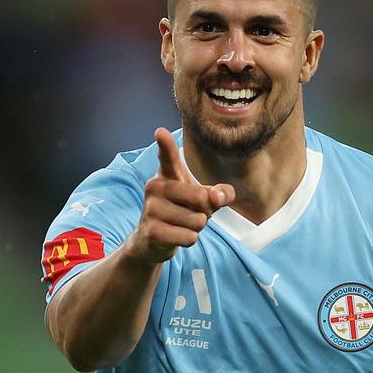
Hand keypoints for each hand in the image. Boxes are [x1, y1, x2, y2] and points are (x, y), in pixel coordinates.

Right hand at [124, 128, 234, 264]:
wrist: (151, 240)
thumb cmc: (181, 212)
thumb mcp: (203, 199)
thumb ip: (220, 193)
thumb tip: (217, 197)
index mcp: (167, 174)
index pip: (167, 157)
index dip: (165, 145)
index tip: (160, 132)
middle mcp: (155, 187)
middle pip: (201, 197)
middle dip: (206, 211)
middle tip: (191, 213)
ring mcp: (151, 209)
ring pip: (198, 220)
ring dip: (197, 228)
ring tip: (181, 225)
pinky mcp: (153, 231)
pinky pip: (190, 237)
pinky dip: (190, 240)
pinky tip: (176, 236)